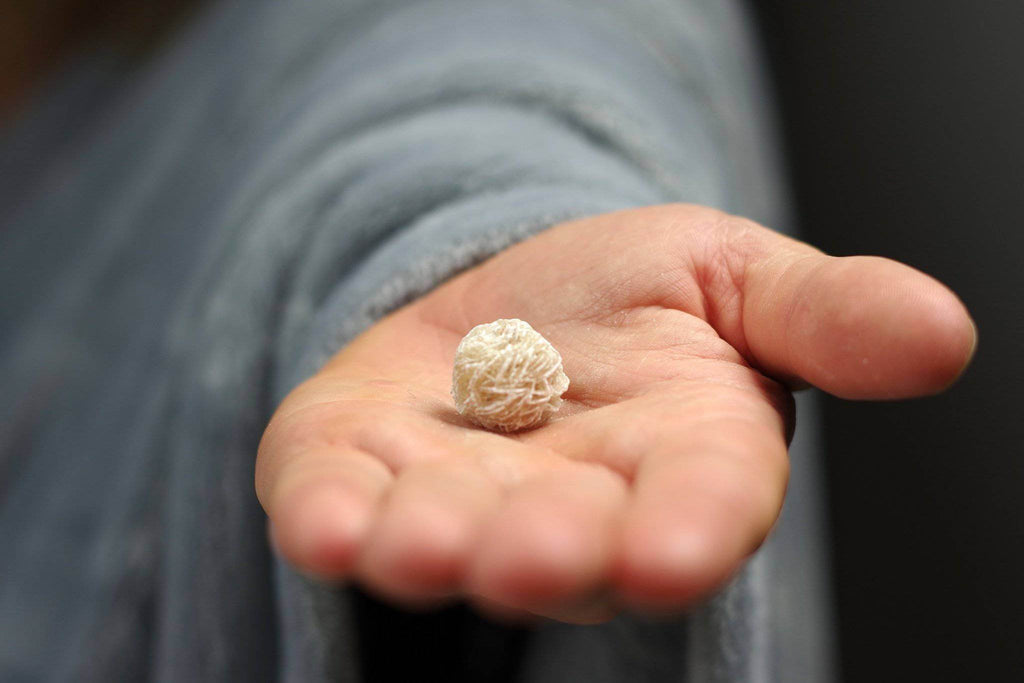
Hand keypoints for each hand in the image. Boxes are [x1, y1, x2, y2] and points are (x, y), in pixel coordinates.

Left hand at [255, 204, 974, 622]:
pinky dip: (331, 518)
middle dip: (551, 553)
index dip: (689, 531)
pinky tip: (320, 521)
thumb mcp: (736, 279)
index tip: (674, 551)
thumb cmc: (632, 301)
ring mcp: (461, 500)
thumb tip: (940, 334)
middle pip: (567, 545)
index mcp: (678, 459)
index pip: (699, 506)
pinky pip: (342, 508)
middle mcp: (572, 504)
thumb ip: (826, 314)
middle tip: (536, 552)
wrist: (511, 300)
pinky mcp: (363, 474)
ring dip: (431, 545)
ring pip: (448, 540)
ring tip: (417, 542)